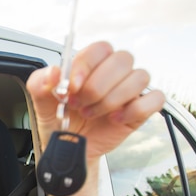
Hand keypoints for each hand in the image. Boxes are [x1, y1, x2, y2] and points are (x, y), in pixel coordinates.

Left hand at [26, 41, 164, 161]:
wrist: (68, 147)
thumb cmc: (60, 120)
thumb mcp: (42, 101)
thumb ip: (40, 82)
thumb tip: (54, 72)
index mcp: (92, 64)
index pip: (100, 48)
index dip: (87, 65)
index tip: (72, 87)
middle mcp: (114, 73)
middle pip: (122, 60)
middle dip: (98, 86)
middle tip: (80, 104)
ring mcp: (129, 90)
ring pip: (139, 77)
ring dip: (112, 99)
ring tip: (93, 113)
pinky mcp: (140, 109)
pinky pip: (155, 99)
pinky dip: (135, 109)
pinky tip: (115, 118)